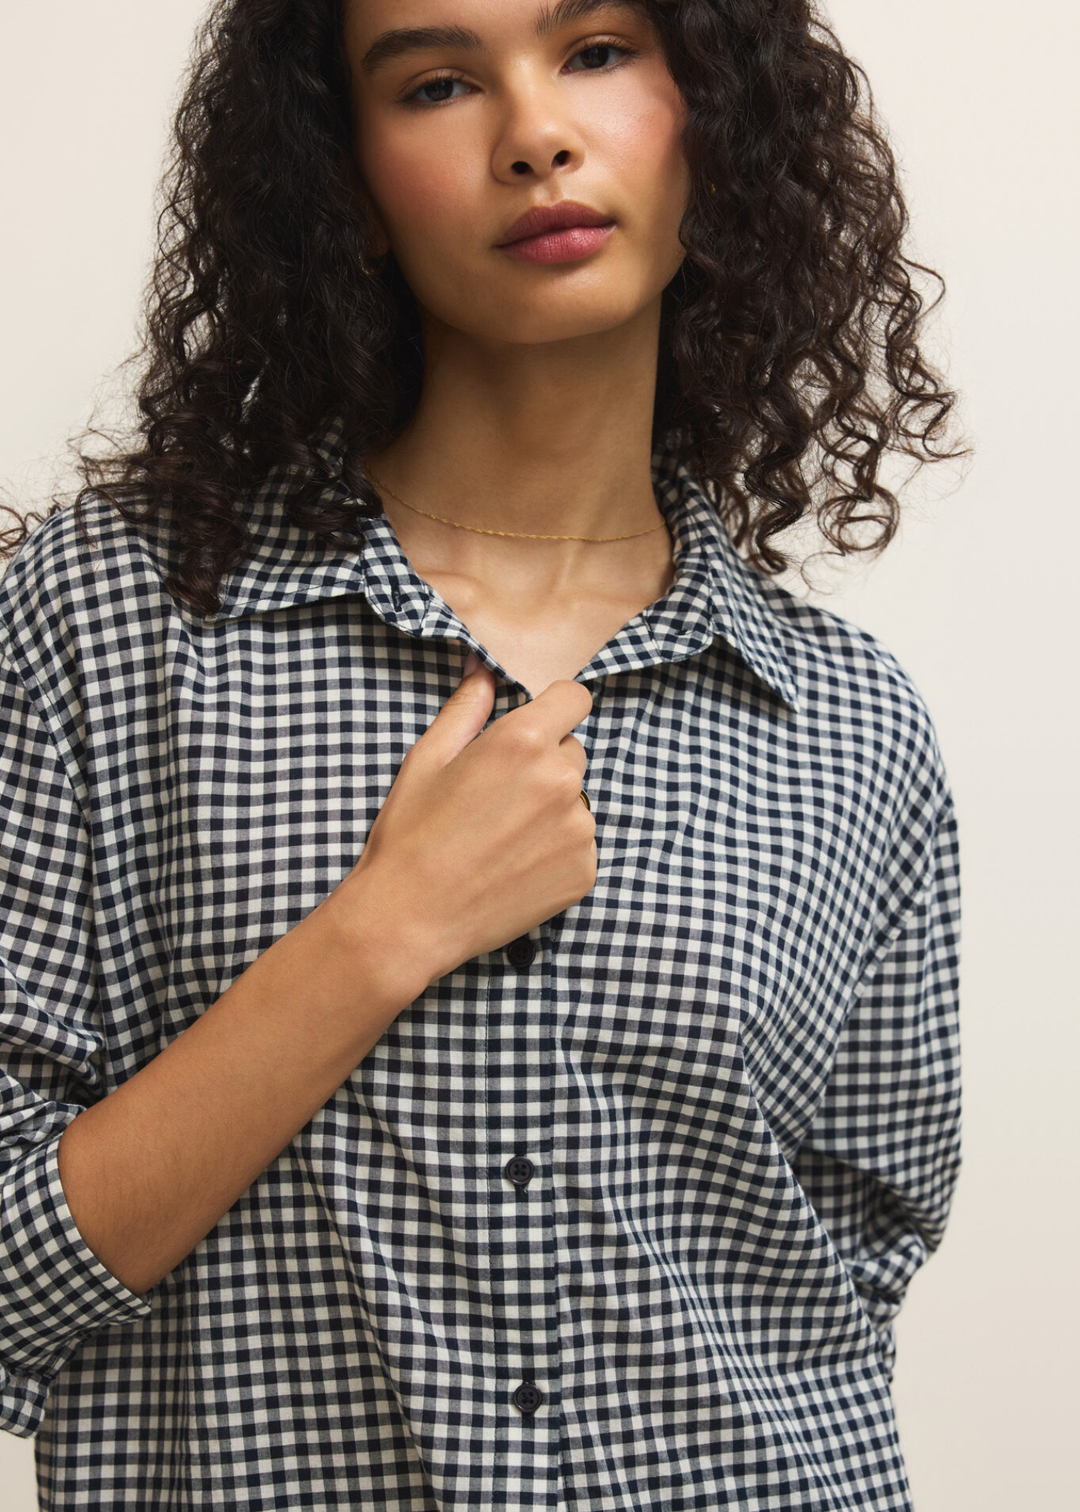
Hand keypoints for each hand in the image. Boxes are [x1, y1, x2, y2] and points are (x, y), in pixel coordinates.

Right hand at [331, 654, 596, 991]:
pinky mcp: (584, 871)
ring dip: (551, 809)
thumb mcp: (427, 758)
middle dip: (544, 762)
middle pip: (572, 751)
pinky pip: (580, 844)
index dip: (554, 707)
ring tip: (501, 837)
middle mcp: (560, 780)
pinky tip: (514, 865)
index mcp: (523, 741)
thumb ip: (466, 708)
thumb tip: (483, 670)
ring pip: (576, 800)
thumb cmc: (411, 834)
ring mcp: (578, 830)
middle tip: (497, 796)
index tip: (536, 725)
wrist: (410, 918)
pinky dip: (556, 850)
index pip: (574, 699)